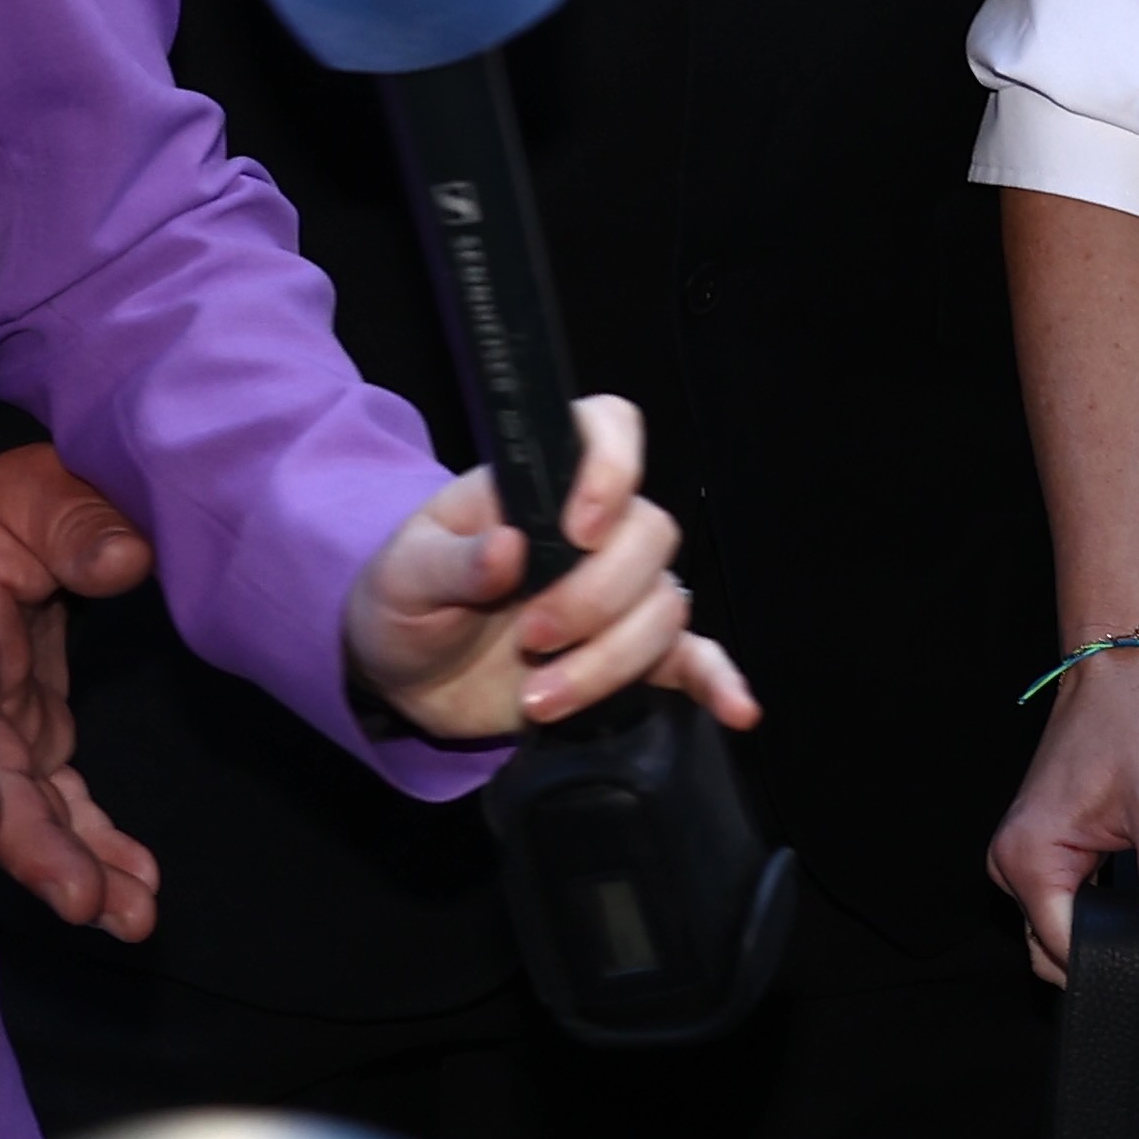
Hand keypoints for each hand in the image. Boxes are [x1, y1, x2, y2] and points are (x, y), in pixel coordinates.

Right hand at [0, 443, 166, 939]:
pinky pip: (63, 800)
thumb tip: (126, 562)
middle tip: (86, 905)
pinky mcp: (37, 729)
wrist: (9, 502)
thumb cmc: (15, 492)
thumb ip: (78, 520)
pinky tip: (137, 888)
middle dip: (34, 849)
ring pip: (30, 808)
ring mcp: (5, 717)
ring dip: (74, 867)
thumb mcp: (42, 485)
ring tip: (132, 919)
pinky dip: (96, 844)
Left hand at [344, 396, 759, 746]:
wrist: (404, 670)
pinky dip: (718, 680)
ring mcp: (616, 595)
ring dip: (608, 662)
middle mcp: (591, 531)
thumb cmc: (402, 598)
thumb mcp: (404, 574)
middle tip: (532, 637)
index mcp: (539, 485)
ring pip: (663, 607)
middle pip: (649, 536)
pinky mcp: (626, 657)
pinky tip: (735, 707)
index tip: (580, 528)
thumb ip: (453, 560)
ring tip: (538, 699)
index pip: (607, 431)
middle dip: (596, 598)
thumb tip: (505, 547)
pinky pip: (691, 659)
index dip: (612, 468)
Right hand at [992, 636, 1138, 989]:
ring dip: (1106, 929)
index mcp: (1028, 859)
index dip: (1123, 963)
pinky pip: (1066, 903)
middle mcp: (1010, 862)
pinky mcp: (1041, 847)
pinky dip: (1100, 909)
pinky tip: (1133, 885)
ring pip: (1063, 931)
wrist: (1123, 669)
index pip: (1070, 954)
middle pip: (1058, 951)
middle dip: (1111, 951)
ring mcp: (1022, 855)